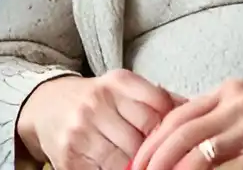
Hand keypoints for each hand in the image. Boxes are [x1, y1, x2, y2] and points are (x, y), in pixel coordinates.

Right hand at [17, 70, 179, 169]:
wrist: (45, 105)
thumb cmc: (96, 100)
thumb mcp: (124, 88)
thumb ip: (158, 98)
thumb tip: (196, 109)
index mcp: (118, 82)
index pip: (159, 107)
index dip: (173, 128)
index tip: (180, 140)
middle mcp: (98, 102)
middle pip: (144, 137)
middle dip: (158, 153)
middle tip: (169, 160)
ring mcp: (82, 130)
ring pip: (126, 160)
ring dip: (140, 168)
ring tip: (148, 166)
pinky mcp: (70, 155)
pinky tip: (126, 169)